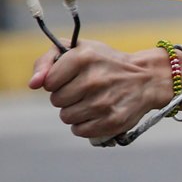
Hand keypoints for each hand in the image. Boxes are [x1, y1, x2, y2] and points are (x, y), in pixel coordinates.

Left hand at [28, 40, 169, 139]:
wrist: (148, 78)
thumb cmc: (107, 63)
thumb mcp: (79, 50)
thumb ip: (47, 61)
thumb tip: (33, 84)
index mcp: (84, 57)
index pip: (49, 82)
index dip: (59, 81)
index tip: (74, 77)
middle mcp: (94, 79)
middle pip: (57, 101)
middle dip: (68, 96)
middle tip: (86, 89)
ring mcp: (103, 102)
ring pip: (67, 117)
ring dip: (76, 111)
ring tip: (93, 101)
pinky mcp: (112, 121)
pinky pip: (80, 130)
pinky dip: (85, 125)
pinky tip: (98, 114)